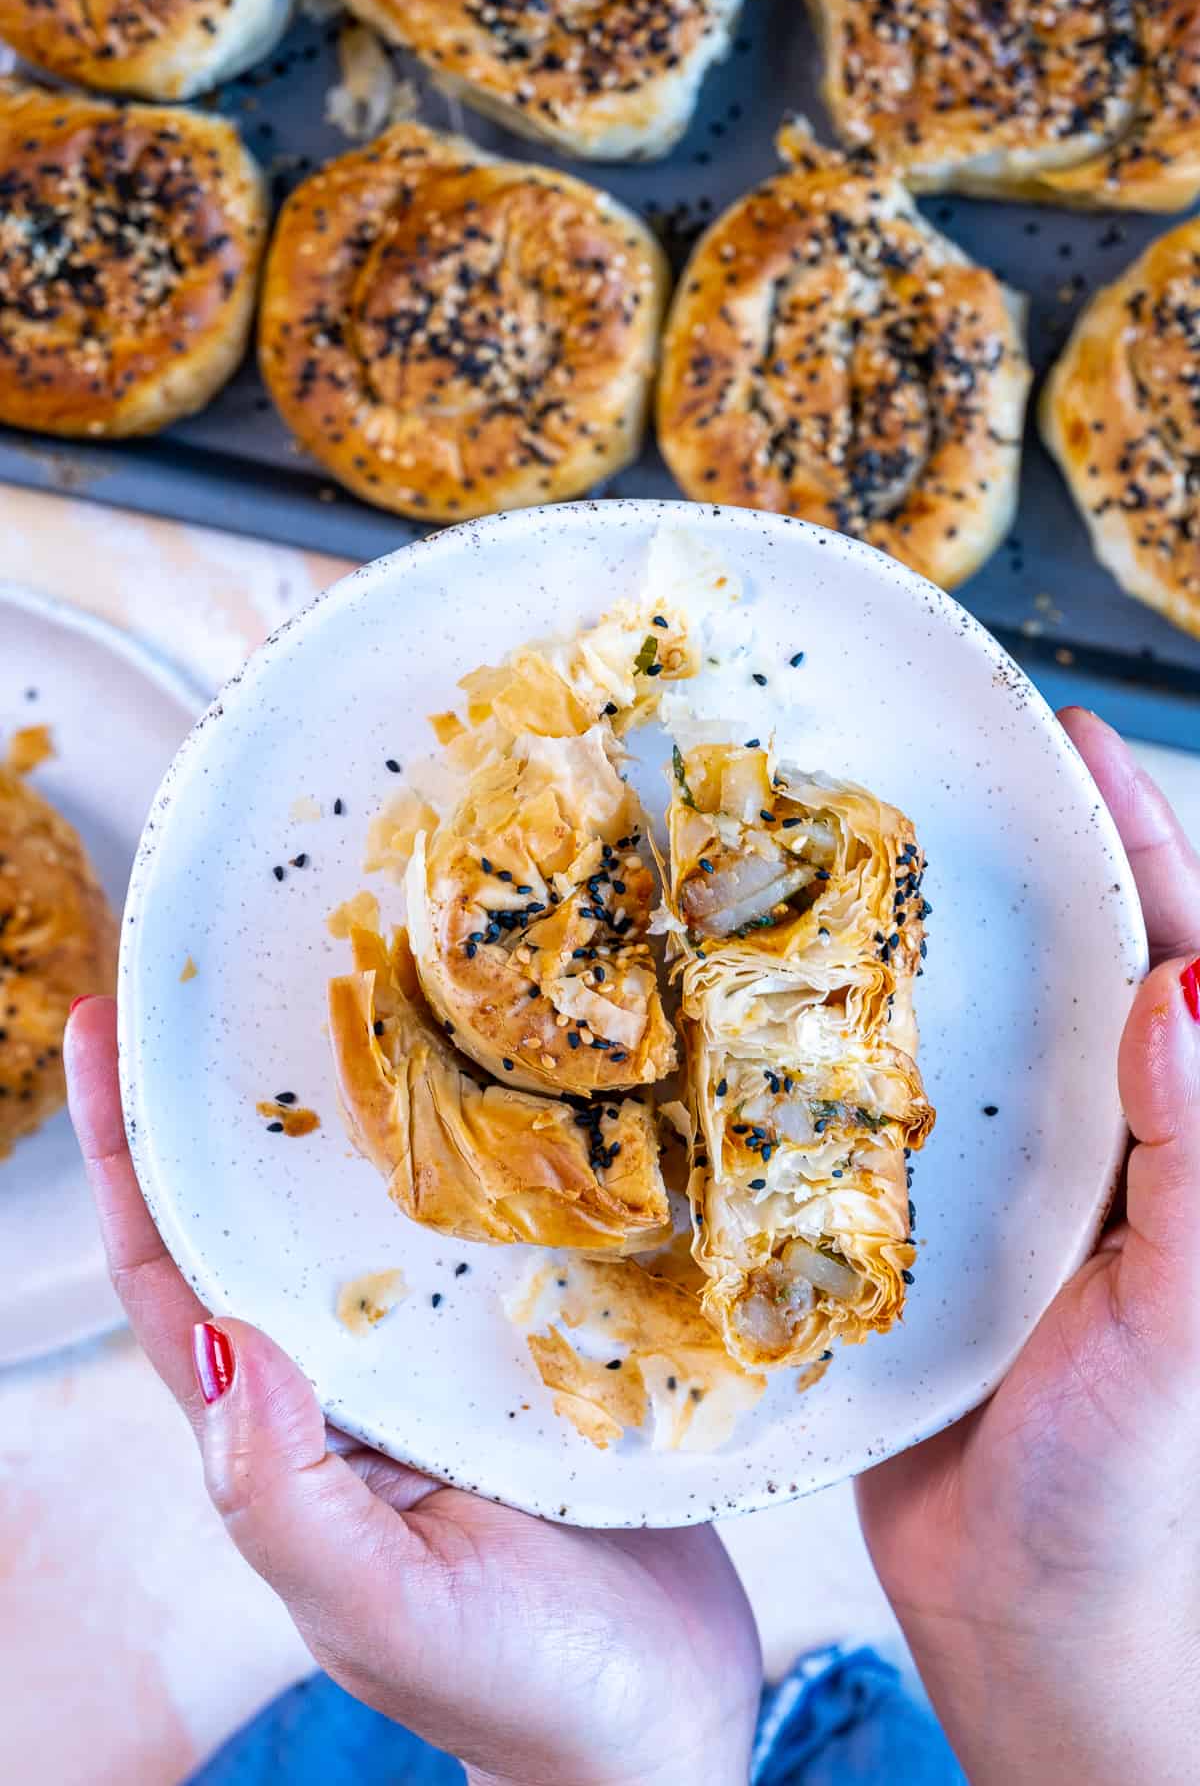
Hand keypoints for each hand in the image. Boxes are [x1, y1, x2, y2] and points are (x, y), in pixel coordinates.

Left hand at [65, 1001, 760, 1785]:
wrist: (659, 1734)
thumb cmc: (520, 1692)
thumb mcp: (383, 1610)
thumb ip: (283, 1498)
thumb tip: (223, 1338)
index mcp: (288, 1429)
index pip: (172, 1273)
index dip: (125, 1155)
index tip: (103, 1029)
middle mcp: (351, 1375)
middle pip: (263, 1212)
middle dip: (227, 1095)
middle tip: (230, 964)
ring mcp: (442, 1359)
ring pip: (377, 1207)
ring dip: (355, 1102)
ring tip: (362, 982)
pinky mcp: (537, 1348)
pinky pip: (495, 1231)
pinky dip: (487, 1153)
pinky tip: (519, 1081)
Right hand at [857, 708, 1199, 1785]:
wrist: (1027, 1627)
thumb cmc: (1129, 1487)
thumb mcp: (1185, 1319)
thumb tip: (1185, 984)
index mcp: (1171, 1136)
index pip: (1169, 950)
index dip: (1131, 835)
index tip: (1069, 733)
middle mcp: (1086, 1140)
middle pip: (1047, 963)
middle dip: (996, 859)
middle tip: (911, 762)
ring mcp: (993, 1186)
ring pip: (944, 1029)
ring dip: (888, 946)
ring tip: (809, 855)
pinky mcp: (899, 1237)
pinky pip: (859, 1121)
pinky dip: (816, 1060)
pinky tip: (747, 1017)